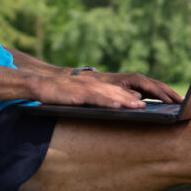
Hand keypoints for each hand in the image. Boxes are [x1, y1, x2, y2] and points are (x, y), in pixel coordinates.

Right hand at [32, 71, 181, 109]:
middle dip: (137, 96)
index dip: (137, 95)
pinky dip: (108, 101)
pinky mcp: (78, 93)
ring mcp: (87, 87)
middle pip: (120, 90)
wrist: (38, 86)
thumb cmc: (59, 94)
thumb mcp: (81, 95)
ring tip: (140, 106)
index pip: (121, 89)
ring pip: (111, 93)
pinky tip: (118, 106)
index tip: (151, 102)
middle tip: (146, 104)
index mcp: (97, 84)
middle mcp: (95, 83)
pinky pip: (96, 98)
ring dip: (126, 99)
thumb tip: (117, 104)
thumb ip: (98, 98)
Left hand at [92, 71, 182, 104]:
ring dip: (171, 94)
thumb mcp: (115, 91)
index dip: (164, 96)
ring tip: (182, 102)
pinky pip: (155, 91)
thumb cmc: (105, 86)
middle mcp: (141, 79)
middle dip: (172, 94)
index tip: (174, 104)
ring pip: (160, 88)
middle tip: (185, 102)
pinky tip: (170, 102)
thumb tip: (140, 98)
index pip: (154, 88)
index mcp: (136, 78)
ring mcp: (142, 82)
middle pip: (160, 86)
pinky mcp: (141, 87)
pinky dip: (164, 96)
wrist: (98, 81)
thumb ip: (127, 94)